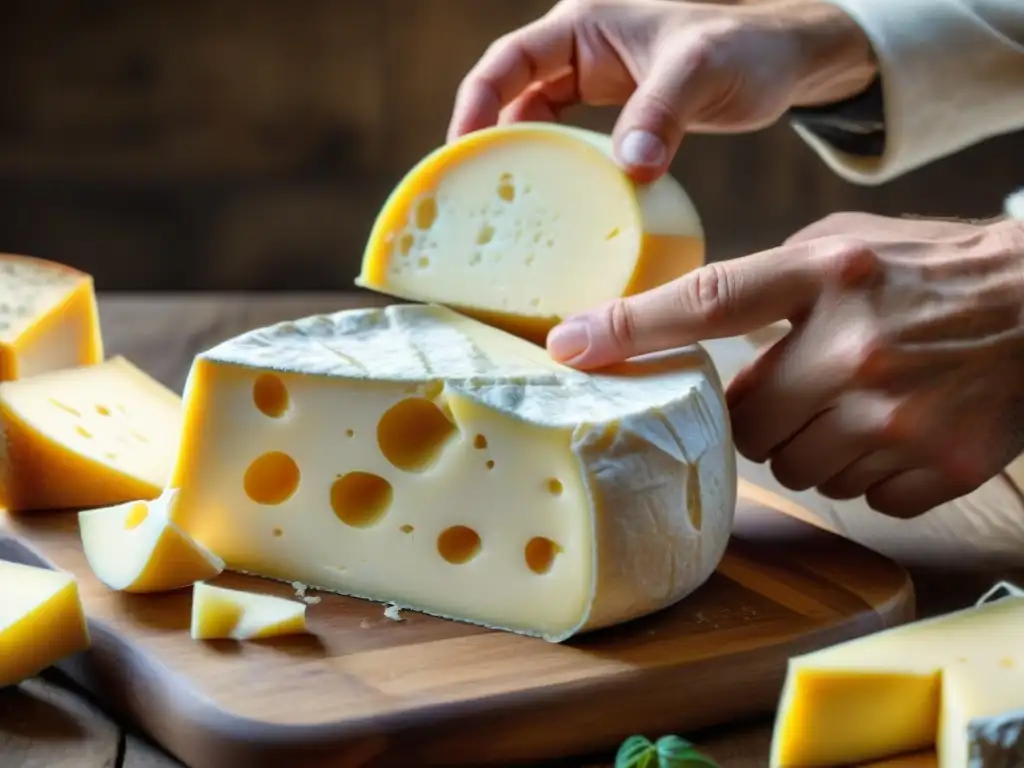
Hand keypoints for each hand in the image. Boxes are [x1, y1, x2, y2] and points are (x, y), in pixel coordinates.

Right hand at [448, 0, 876, 181]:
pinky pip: (569, 140)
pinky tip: (556, 202)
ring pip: (537, 121)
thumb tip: (630, 171)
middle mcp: (579, 49)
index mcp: (583, 23)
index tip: (462, 152)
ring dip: (524, 160)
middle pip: (511, 95)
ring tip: (506, 207)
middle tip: (472, 195)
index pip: (509, 61)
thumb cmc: (743, 48)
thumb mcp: (699, 72)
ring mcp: (594, 81)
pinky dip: (559, 168)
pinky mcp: (613, 110)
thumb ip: (661, 114)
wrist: (783, 60)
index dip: (478, 104)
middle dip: (490, 141)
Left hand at [547, 213, 1023, 517]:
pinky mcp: (933, 467)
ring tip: (856, 401)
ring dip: (810, 443)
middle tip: (796, 385)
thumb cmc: (933, 270)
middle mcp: (857, 346)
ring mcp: (896, 414)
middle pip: (743, 421)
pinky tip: (895, 428)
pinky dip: (861, 469)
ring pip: (795, 468)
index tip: (568, 346)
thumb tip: (680, 322)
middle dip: (755, 413)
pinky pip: (854, 496)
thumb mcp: (844, 246)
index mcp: (830, 273)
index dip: (629, 327)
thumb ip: (766, 282)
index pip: (707, 300)